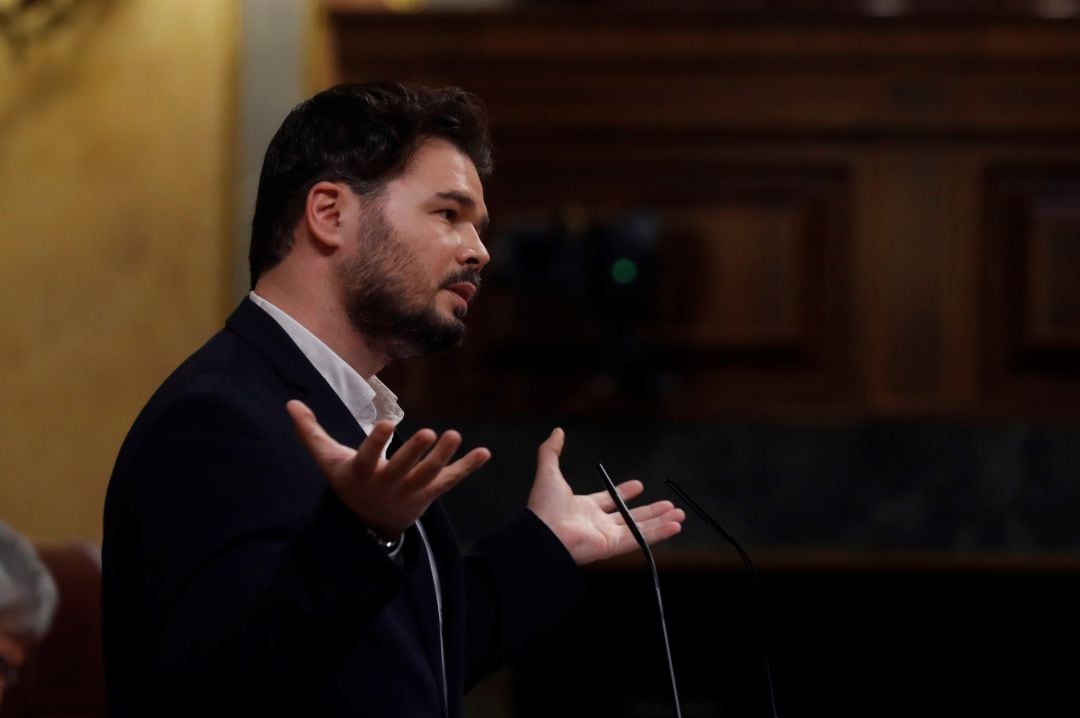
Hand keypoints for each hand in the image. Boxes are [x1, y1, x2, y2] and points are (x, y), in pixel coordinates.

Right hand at [286, 400, 490, 537]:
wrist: (369, 525)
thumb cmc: (348, 482)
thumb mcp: (328, 460)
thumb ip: (310, 432)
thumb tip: (290, 403)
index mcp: (363, 473)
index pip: (369, 457)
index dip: (376, 442)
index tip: (384, 424)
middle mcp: (388, 484)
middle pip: (403, 468)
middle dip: (416, 452)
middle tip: (429, 432)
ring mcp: (411, 490)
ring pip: (429, 475)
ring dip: (443, 457)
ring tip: (454, 435)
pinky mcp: (430, 494)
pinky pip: (451, 481)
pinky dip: (468, 468)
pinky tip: (485, 453)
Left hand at [526, 428, 683, 564]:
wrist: (543, 534)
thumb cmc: (544, 507)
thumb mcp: (549, 472)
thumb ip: (551, 451)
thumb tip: (557, 432)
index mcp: (583, 508)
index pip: (608, 500)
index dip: (624, 493)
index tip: (639, 485)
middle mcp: (596, 523)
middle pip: (630, 516)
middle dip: (651, 510)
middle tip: (668, 504)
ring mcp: (606, 536)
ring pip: (640, 528)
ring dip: (661, 521)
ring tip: (679, 514)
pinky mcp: (612, 546)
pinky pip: (640, 538)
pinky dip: (659, 533)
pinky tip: (674, 526)